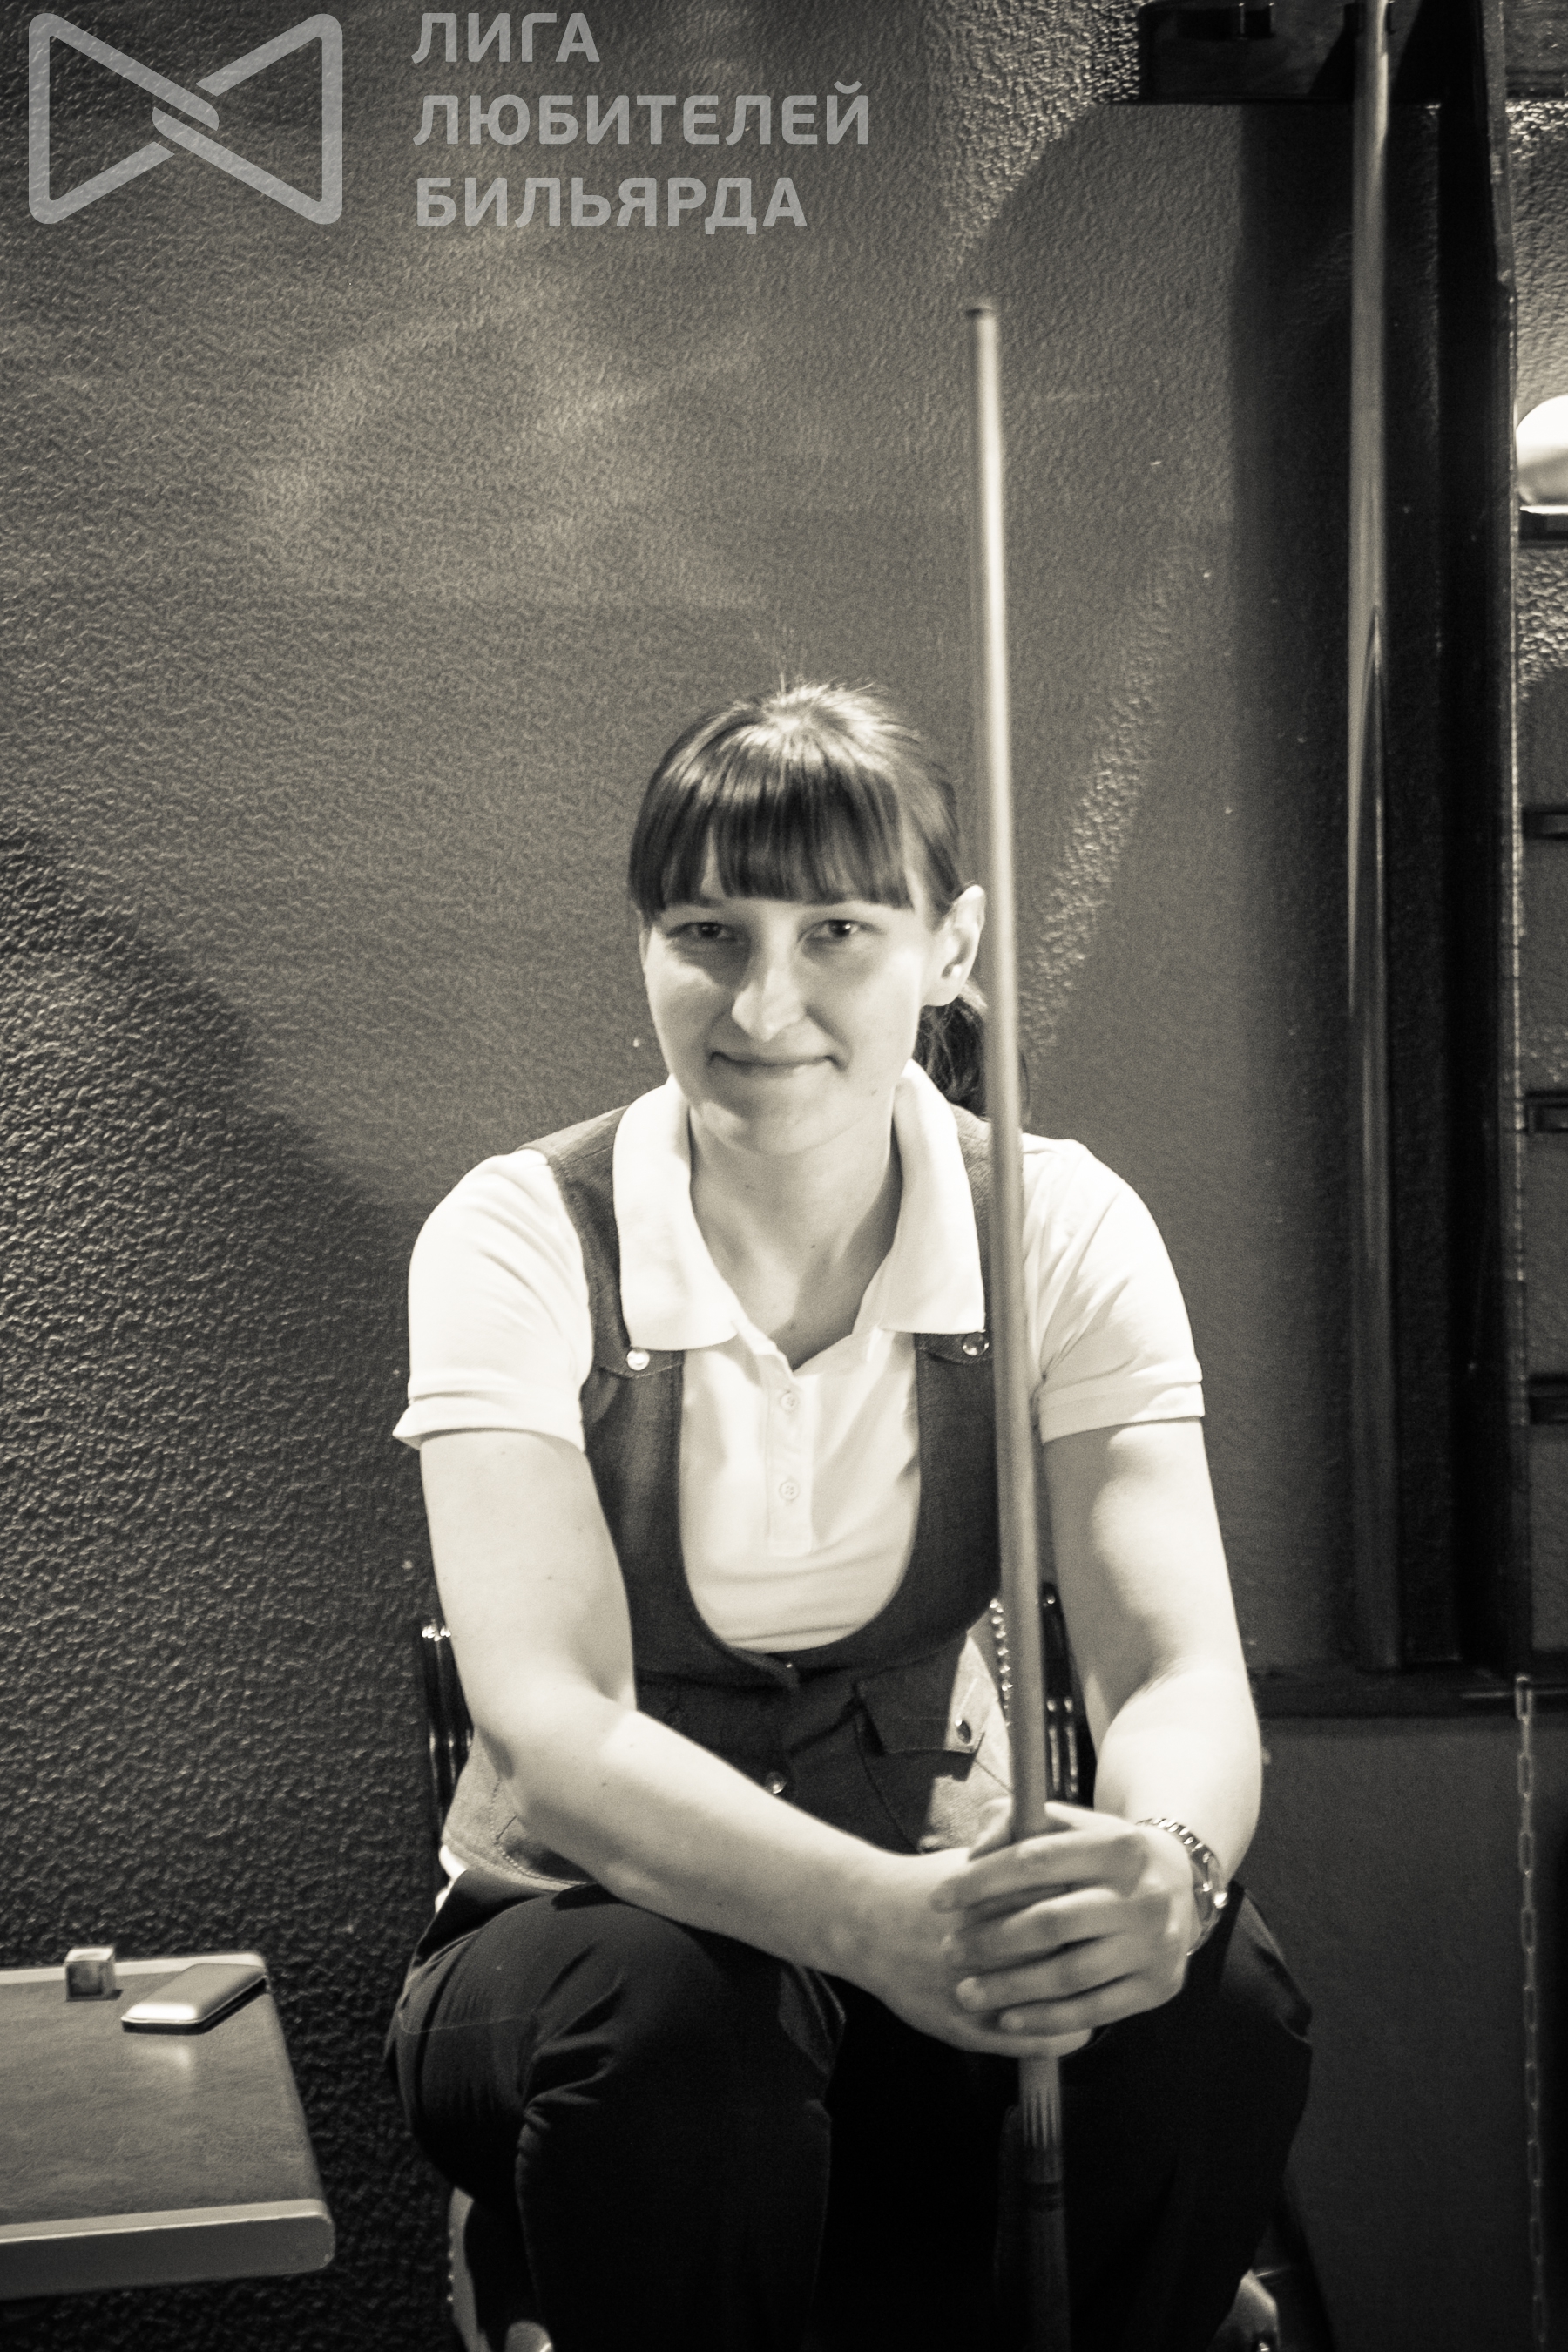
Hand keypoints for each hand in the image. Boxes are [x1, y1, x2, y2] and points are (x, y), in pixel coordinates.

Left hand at [927, 1800, 1196, 2053]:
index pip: (1035, 1860)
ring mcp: (1154, 1945)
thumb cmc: (1100, 1853)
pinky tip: (1007, 2019)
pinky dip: (1047, 2018)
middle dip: (990, 1940)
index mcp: (1118, 1846)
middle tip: (948, 1950)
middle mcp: (1142, 1896)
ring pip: (1069, 1974)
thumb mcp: (1069, 1823)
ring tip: (966, 1991)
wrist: (1179, 1883)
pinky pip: (1093, 2010)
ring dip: (1010, 1987)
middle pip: (1051, 1923)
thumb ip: (1016, 1823)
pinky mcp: (1157, 1986)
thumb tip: (976, 1852)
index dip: (981, 1880)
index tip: (940, 1899)